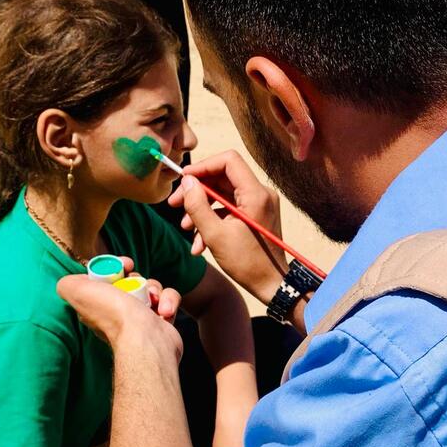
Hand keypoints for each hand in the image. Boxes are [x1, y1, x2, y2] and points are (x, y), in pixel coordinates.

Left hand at [57, 273, 183, 359]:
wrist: (145, 339)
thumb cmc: (114, 314)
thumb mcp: (77, 291)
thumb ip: (69, 282)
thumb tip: (76, 279)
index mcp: (98, 305)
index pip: (108, 279)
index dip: (117, 268)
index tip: (125, 265)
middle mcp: (118, 312)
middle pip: (132, 281)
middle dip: (138, 278)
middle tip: (139, 282)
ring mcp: (141, 318)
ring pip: (152, 288)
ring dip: (156, 289)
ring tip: (154, 301)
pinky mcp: (162, 321)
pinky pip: (168, 300)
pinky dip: (169, 301)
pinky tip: (165, 312)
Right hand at [169, 150, 286, 304]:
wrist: (272, 285)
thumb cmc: (247, 263)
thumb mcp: (215, 235)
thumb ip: (197, 205)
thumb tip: (186, 182)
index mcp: (256, 193)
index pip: (228, 161)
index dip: (203, 166)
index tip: (183, 180)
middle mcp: (260, 194)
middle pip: (222, 177)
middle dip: (197, 191)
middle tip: (175, 205)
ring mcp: (259, 205)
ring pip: (222, 195)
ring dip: (201, 209)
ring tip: (186, 229)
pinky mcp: (255, 216)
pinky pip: (229, 209)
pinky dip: (213, 220)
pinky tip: (199, 243)